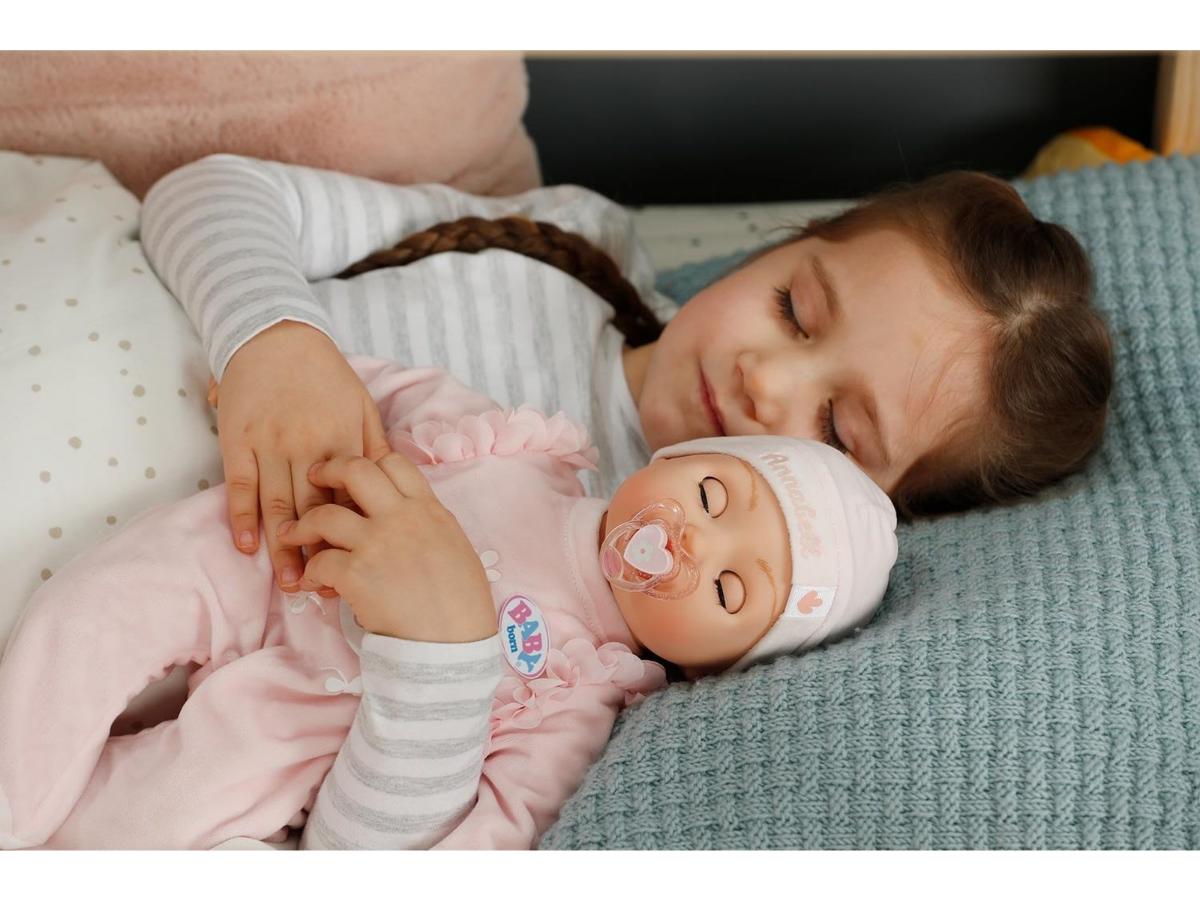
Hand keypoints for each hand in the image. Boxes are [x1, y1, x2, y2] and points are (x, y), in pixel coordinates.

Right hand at [213, 320, 391, 595]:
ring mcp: (270, 445)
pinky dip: (243, 516)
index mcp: (343, 441)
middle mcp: (307, 447)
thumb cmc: (325, 375)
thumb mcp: (362, 407)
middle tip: (324, 591)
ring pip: (278, 504)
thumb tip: (392, 487)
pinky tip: (248, 545)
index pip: (352, 498)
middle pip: (316, 510)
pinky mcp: (238, 440)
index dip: (357, 535)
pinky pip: (240, 484)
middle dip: (320, 553)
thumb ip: (374, 448)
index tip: (364, 567)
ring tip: (290, 583)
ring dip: (283, 547)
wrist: (275, 336)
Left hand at [275, 455, 496, 642]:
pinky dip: (309, 572)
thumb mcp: (456, 547)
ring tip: (289, 534)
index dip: (369, 460)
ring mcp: (376, 543)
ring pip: (324, 515)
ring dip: (301, 525)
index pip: (394, 462)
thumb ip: (429, 524)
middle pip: (355, 470)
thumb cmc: (462, 604)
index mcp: (429, 509)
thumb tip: (411, 520)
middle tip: (314, 478)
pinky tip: (310, 582)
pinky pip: (318, 562)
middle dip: (328, 469)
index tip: (356, 470)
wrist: (453, 643)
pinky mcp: (356, 574)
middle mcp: (401, 517)